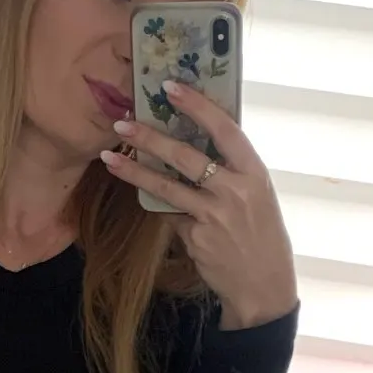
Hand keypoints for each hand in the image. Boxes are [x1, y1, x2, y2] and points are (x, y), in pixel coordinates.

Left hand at [103, 80, 297, 330]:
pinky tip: (151, 203)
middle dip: (150, 137)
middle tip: (122, 123)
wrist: (263, 284)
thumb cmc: (261, 234)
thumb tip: (197, 142)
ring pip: (166, 187)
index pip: (225, 129)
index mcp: (254, 172)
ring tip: (109, 158)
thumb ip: (232, 171)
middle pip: (186, 156)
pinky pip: (170, 215)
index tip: (171, 87)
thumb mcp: (258, 195)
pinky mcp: (194, 238)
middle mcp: (234, 190)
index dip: (197, 106)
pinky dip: (162, 208)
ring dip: (135, 171)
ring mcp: (213, 215)